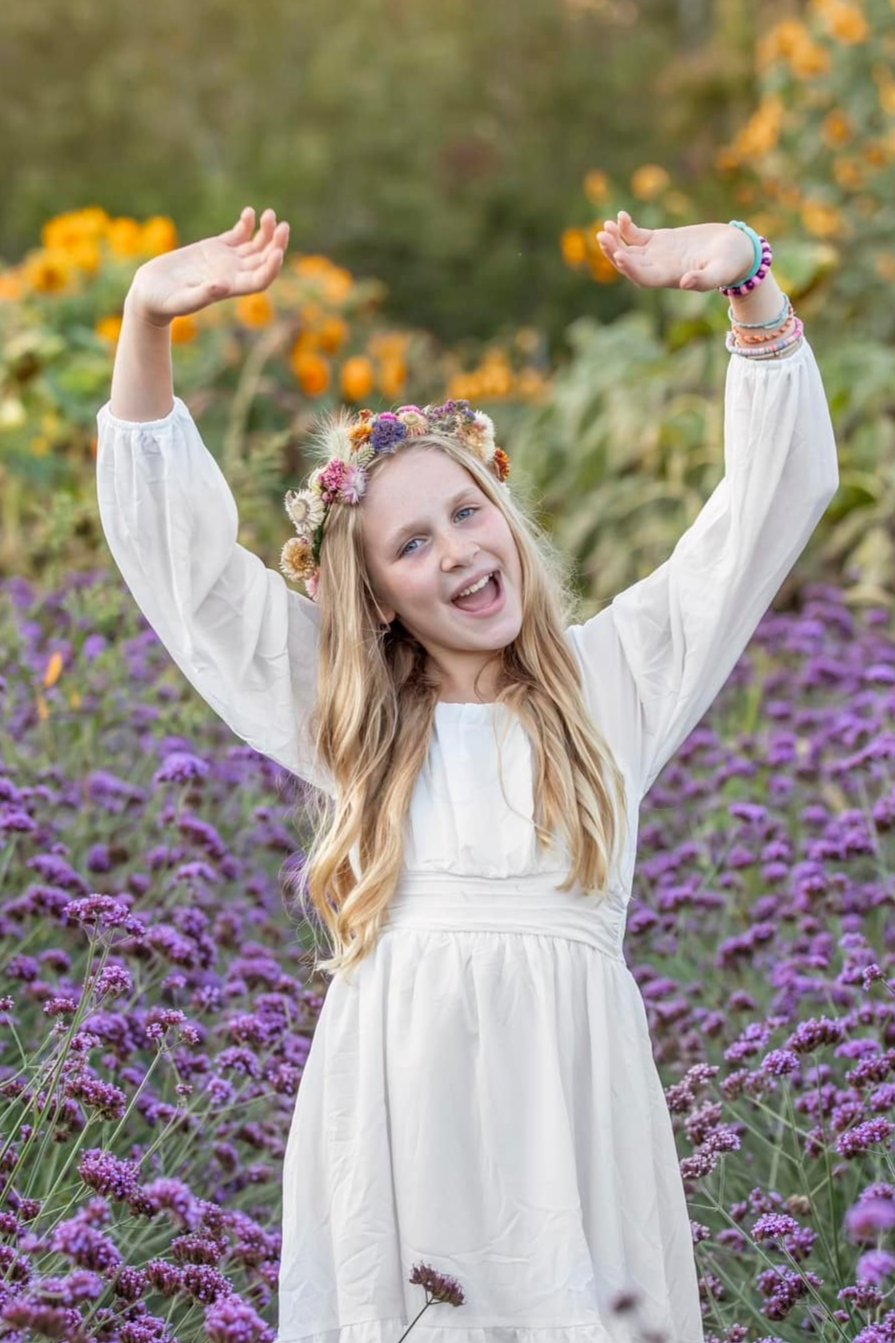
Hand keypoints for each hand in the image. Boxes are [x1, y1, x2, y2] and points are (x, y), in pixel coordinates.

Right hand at [127, 206, 289, 325]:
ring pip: (255, 245)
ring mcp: (226, 260)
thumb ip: (202, 295)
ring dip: (266, 231)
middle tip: (283, 225)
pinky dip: (246, 224)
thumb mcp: (181, 301)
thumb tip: (223, 286)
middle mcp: (233, 274)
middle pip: (264, 260)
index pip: (260, 280)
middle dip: (276, 243)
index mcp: (230, 289)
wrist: (150, 294)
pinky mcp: (215, 247)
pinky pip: (238, 235)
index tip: (277, 252)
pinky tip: (249, 212)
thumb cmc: (163, 303)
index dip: (272, 268)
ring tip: (270, 214)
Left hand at [596, 212, 755, 291]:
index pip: (643, 278)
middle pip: (630, 264)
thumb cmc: (731, 263)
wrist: (735, 250)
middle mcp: (659, 269)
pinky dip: (627, 228)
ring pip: (629, 250)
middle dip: (614, 251)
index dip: (630, 268)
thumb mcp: (721, 271)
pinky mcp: (659, 240)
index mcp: (670, 278)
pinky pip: (636, 236)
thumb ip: (705, 280)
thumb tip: (686, 283)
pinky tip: (621, 216)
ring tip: (605, 226)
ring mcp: (657, 255)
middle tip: (602, 236)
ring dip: (615, 240)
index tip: (619, 255)